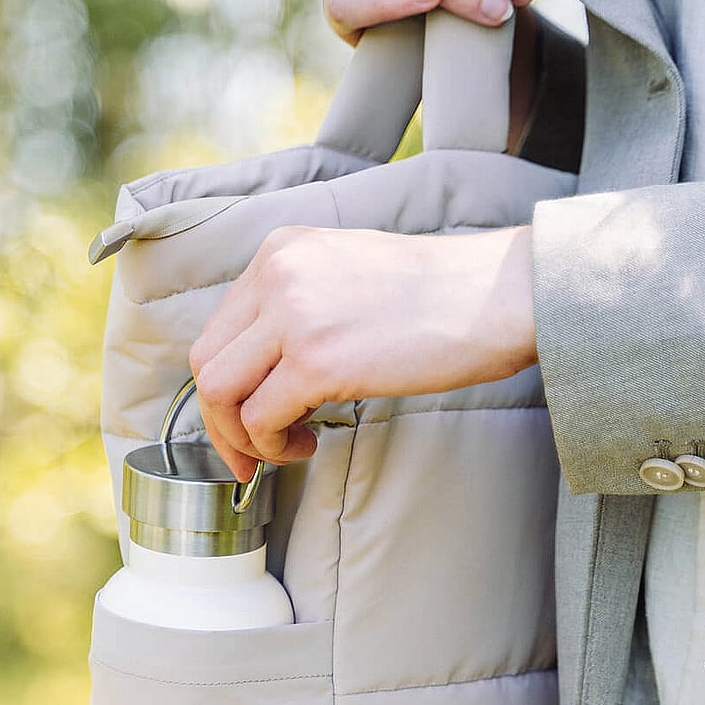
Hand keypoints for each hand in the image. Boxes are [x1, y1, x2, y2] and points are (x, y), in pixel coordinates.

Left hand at [190, 225, 535, 479]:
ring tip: (285, 448)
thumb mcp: (346, 273)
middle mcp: (276, 275)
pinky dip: (273, 445)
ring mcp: (294, 316)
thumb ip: (296, 305)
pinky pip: (261, 418)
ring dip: (243, 437)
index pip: (218, 328)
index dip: (223, 386)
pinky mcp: (318, 361)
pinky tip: (308, 444)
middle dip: (220, 421)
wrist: (497, 295)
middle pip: (207, 362)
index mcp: (280, 252)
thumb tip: (264, 367)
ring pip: (220, 393)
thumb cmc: (436, 294)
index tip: (244, 418)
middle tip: (248, 453)